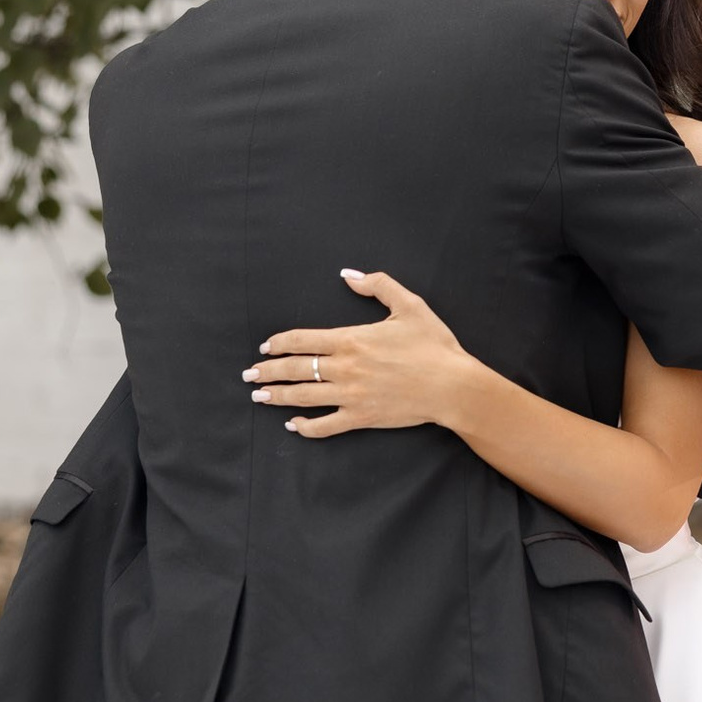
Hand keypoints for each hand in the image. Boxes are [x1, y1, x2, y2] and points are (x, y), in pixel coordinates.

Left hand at [246, 270, 486, 440]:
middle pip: (295, 369)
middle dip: (267, 372)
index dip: (279, 343)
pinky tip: (294, 424)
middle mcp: (345, 368)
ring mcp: (351, 395)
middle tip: (249, 375)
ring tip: (259, 396)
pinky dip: (306, 426)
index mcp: (351, 339)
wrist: (452, 386)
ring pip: (303, 397)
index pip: (302, 340)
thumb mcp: (409, 305)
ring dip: (277, 397)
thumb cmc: (433, 345)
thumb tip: (348, 274)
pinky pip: (326, 425)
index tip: (265, 347)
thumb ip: (377, 285)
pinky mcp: (361, 417)